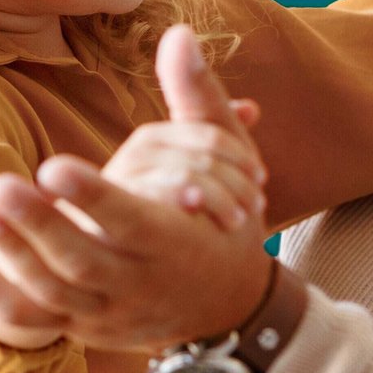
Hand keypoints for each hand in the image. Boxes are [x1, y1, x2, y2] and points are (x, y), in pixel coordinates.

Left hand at [0, 26, 275, 352]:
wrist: (225, 306)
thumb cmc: (226, 220)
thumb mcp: (229, 162)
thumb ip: (198, 97)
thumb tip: (179, 32)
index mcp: (178, 241)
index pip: (133, 223)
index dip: (94, 199)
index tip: (52, 165)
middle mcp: (141, 283)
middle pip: (83, 263)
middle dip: (38, 228)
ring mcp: (107, 312)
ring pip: (52, 294)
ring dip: (8, 255)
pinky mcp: (79, 326)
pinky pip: (28, 319)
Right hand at [102, 112, 267, 232]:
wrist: (127, 264)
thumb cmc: (169, 213)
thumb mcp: (197, 175)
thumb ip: (217, 141)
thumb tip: (251, 108)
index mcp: (156, 138)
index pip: (208, 134)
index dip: (241, 155)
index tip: (261, 177)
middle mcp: (136, 153)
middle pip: (200, 157)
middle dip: (235, 181)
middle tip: (256, 205)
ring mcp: (121, 182)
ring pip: (183, 177)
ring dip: (218, 198)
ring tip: (237, 219)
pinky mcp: (111, 213)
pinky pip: (154, 200)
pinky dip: (181, 203)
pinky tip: (198, 213)